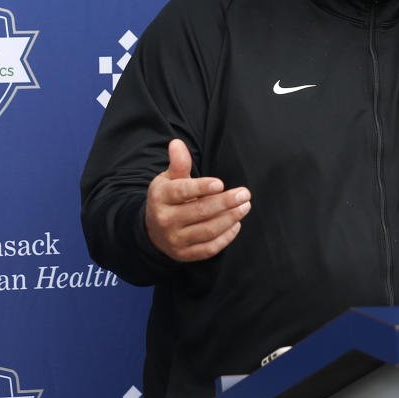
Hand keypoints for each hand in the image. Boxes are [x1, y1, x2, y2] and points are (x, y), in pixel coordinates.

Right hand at [145, 139, 250, 261]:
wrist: (153, 230)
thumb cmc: (169, 198)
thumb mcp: (170, 179)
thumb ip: (178, 163)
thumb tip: (177, 143)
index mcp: (160, 197)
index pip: (181, 192)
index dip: (201, 187)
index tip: (220, 183)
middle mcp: (164, 220)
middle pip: (199, 211)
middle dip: (225, 202)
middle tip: (244, 193)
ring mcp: (174, 240)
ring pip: (207, 231)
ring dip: (230, 218)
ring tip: (245, 206)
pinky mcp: (185, 254)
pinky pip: (209, 248)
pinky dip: (226, 237)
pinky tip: (236, 223)